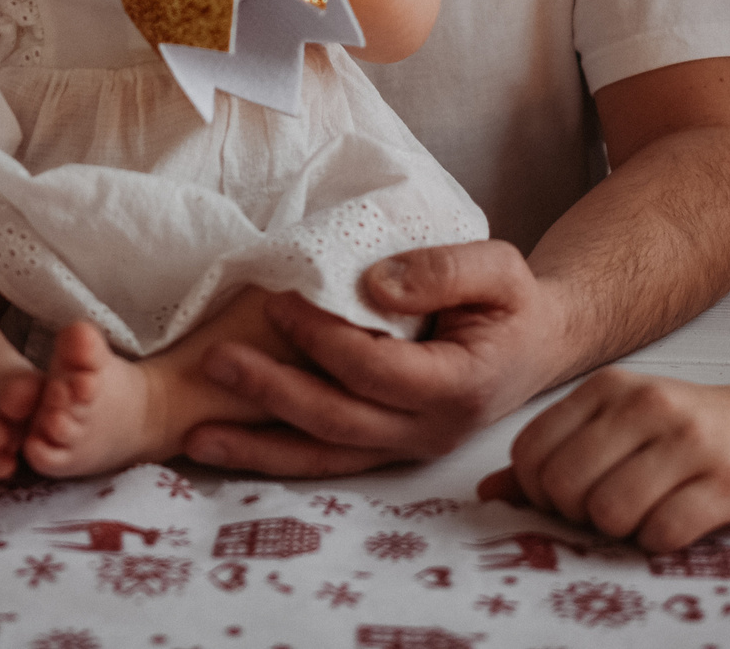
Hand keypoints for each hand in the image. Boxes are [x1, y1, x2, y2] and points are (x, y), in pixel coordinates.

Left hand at [184, 241, 566, 475]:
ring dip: (259, 449)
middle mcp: (430, 431)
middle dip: (272, 393)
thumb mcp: (499, 267)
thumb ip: (444, 269)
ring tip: (195, 437)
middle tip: (215, 360)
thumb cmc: (513, 303)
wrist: (534, 347)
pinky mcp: (386, 451)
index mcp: (459, 386)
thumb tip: (373, 284)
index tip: (279, 300)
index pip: (376, 369)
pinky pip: (325, 462)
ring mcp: (406, 450)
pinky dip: (274, 458)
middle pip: (338, 421)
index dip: (323, 338)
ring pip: (324, 458)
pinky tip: (226, 450)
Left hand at [480, 370, 729, 550]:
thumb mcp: (622, 426)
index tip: (569, 498)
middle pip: (564, 486)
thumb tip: (487, 493)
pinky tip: (679, 522)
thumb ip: (557, 454)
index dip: (539, 491)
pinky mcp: (728, 483)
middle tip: (610, 511)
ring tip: (647, 514)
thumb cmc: (693, 433)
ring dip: (622, 531)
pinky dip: (662, 540)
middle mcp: (646, 405)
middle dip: (578, 516)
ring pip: (609, 512)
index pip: (531, 452)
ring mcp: (690, 442)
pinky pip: (663, 532)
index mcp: (610, 388)